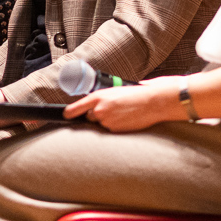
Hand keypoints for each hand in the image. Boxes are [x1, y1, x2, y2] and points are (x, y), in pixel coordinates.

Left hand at [64, 78, 185, 132]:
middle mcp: (99, 109)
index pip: (75, 108)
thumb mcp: (116, 91)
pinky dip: (116, 126)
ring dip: (108, 120)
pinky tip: (126, 119)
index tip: (66, 115)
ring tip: (122, 113)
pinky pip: (111, 129)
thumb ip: (102, 98)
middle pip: (89, 117)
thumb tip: (93, 106)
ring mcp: (107, 121)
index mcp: (98, 96)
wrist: (154, 101)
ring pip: (101, 123)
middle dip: (97, 115)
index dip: (69, 113)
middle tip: (112, 110)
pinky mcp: (115, 130)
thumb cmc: (137, 93)